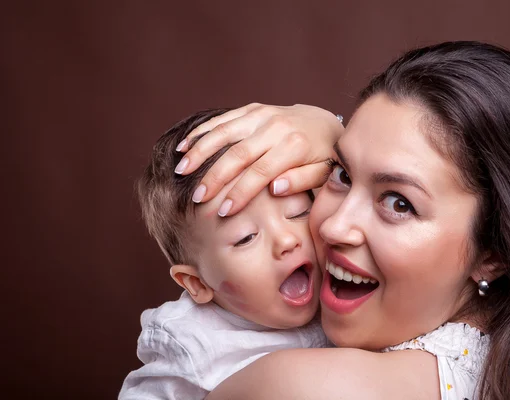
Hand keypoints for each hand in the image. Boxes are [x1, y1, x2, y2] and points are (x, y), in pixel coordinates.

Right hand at [175, 103, 343, 215]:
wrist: (326, 123)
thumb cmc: (324, 156)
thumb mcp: (324, 173)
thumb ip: (302, 181)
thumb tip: (275, 188)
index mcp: (295, 145)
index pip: (261, 172)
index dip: (241, 192)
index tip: (224, 212)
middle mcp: (276, 126)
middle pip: (238, 153)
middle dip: (215, 176)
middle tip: (197, 198)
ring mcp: (262, 114)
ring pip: (224, 132)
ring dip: (200, 151)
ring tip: (180, 170)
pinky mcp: (253, 109)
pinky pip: (223, 119)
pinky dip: (202, 131)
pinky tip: (184, 145)